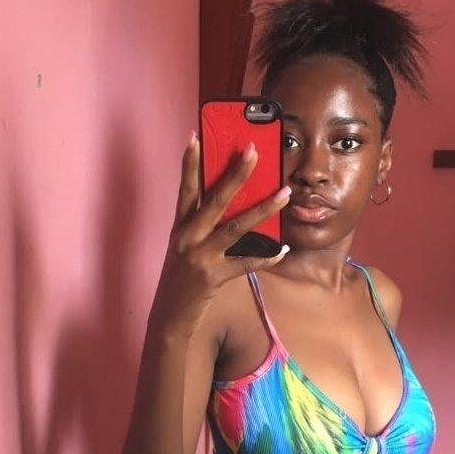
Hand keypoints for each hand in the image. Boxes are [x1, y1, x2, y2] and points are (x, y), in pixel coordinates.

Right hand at [150, 133, 290, 338]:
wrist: (170, 317)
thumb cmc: (181, 280)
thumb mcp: (184, 248)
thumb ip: (203, 226)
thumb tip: (236, 204)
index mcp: (179, 228)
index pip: (184, 189)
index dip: (189, 162)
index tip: (196, 135)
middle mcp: (187, 239)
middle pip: (214, 200)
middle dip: (236, 174)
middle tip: (254, 150)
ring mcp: (200, 258)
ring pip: (236, 227)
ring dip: (263, 208)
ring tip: (285, 193)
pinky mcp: (214, 277)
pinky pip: (246, 262)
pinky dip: (267, 256)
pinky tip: (283, 247)